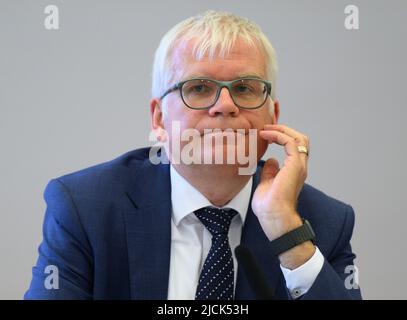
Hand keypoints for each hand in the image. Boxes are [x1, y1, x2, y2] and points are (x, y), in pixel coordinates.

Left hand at [252, 124, 313, 267]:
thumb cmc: (269, 208)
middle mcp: (300, 167)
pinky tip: (266, 135)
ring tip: (266, 129)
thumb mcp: (267, 184)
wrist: (274, 218)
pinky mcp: (295, 165)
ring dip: (282, 130)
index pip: (294, 147)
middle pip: (300, 139)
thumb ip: (270, 172)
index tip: (265, 134)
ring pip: (299, 138)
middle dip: (284, 130)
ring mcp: (299, 166)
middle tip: (267, 128)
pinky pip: (290, 142)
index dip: (281, 136)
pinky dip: (278, 135)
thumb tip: (271, 161)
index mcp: (294, 171)